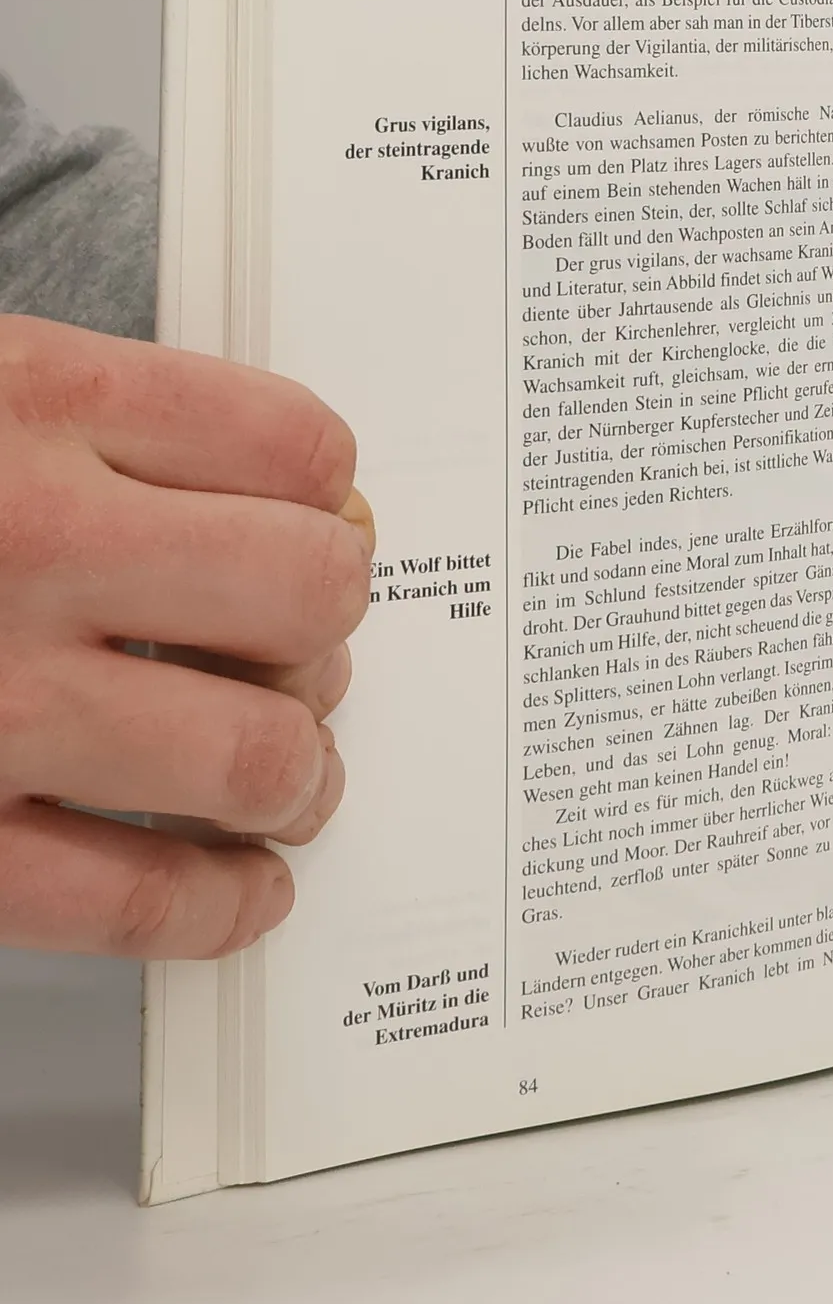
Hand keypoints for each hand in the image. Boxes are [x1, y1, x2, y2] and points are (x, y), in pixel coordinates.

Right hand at [0, 316, 370, 956]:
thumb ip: (90, 422)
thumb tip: (292, 500)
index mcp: (26, 399)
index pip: (293, 446)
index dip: (332, 497)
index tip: (327, 526)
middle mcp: (26, 541)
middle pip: (306, 591)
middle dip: (328, 630)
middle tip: (310, 650)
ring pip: (254, 753)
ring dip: (300, 773)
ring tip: (293, 776)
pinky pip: (136, 898)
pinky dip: (221, 904)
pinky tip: (243, 887)